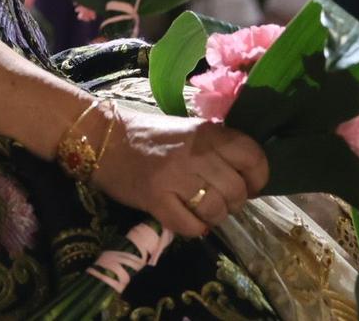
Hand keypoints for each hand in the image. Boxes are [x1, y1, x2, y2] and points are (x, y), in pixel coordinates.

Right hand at [88, 105, 269, 237]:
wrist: (101, 138)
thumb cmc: (147, 135)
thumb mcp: (187, 130)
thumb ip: (216, 148)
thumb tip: (245, 177)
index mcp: (206, 132)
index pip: (253, 156)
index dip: (257, 177)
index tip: (248, 185)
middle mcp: (195, 153)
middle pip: (237, 191)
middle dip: (233, 202)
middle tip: (218, 200)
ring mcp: (175, 177)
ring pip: (216, 211)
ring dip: (212, 217)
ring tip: (199, 210)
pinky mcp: (155, 199)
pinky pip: (191, 226)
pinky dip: (193, 228)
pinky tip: (185, 219)